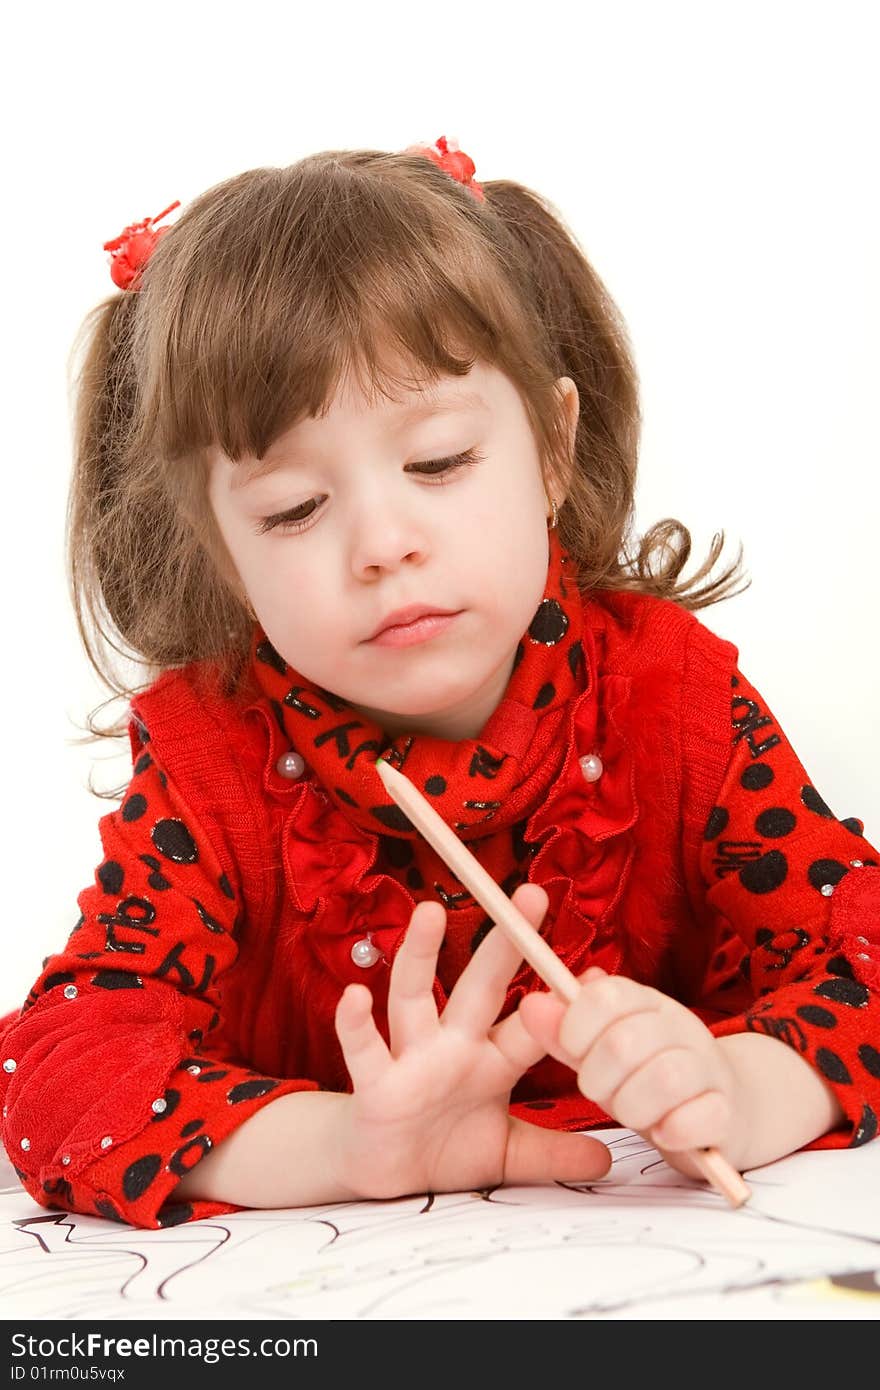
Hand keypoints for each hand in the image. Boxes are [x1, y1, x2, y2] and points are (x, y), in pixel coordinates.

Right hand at [331, 884, 611, 1199]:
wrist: (384, 1176)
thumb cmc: (445, 1150)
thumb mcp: (507, 1157)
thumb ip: (553, 1154)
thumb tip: (607, 1161)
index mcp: (491, 1060)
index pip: (533, 1022)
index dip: (563, 1001)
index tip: (601, 974)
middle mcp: (451, 1046)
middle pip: (481, 987)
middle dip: (504, 944)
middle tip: (529, 896)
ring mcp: (411, 1059)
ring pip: (414, 996)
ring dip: (419, 954)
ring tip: (430, 912)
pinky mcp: (375, 1084)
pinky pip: (363, 1049)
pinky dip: (356, 1024)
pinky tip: (354, 996)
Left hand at [517, 969, 742, 1174]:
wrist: (723, 1109)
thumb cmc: (645, 1078)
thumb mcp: (599, 1053)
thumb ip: (563, 1034)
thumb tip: (530, 1005)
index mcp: (645, 1003)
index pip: (604, 995)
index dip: (575, 1026)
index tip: (572, 1050)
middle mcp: (681, 1026)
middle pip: (625, 1041)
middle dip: (599, 1078)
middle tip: (600, 1092)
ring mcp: (709, 1068)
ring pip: (666, 1078)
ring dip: (634, 1106)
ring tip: (632, 1114)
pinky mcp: (728, 1111)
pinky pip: (701, 1117)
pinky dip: (674, 1130)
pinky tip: (664, 1133)